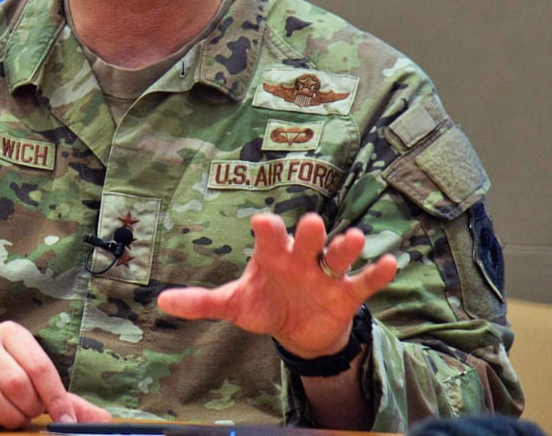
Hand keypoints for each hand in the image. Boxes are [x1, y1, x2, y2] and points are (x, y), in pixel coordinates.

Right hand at [0, 322, 111, 430]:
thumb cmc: (3, 372)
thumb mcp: (32, 375)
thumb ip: (66, 398)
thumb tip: (104, 421)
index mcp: (11, 333)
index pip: (39, 366)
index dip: (56, 398)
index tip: (65, 421)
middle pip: (16, 382)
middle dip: (29, 408)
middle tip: (29, 414)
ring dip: (6, 417)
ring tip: (11, 418)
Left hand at [157, 212, 397, 357]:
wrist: (299, 329)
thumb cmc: (265, 304)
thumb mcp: (234, 304)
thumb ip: (201, 302)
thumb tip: (161, 302)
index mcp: (271, 255)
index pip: (268, 236)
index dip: (266, 229)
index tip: (261, 222)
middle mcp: (300, 258)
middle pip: (307, 239)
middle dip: (308, 233)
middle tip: (309, 225)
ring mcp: (326, 274)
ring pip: (338, 255)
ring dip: (346, 247)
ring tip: (353, 239)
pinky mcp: (347, 294)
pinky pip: (364, 282)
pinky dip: (377, 273)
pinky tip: (390, 263)